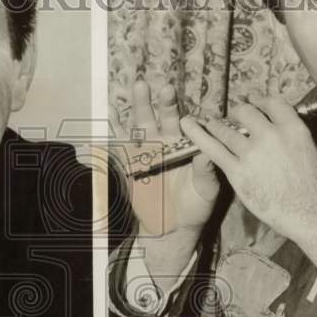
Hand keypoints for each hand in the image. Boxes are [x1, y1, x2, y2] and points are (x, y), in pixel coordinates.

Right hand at [110, 81, 219, 287]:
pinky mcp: (130, 164)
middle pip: (162, 117)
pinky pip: (121, 145)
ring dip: (140, 107)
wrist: (172, 229)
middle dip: (161, 102)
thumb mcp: (205, 190)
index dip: (181, 109)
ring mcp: (145, 153)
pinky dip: (114, 130)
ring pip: (141, 125)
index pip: (183, 123)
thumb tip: (206, 151)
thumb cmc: (194, 207)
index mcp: (184, 146)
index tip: (178, 96)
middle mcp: (165, 144)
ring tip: (140, 87)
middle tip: (164, 88)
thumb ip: (205, 171)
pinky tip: (110, 113)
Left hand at [182, 95, 316, 270]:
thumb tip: (280, 124)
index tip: (255, 105)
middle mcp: (271, 135)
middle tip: (234, 118)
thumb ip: (291, 133)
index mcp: (293, 127)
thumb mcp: (310, 149)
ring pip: (225, 129)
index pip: (272, 103)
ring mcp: (252, 153)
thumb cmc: (314, 186)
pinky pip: (212, 149)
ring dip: (216, 125)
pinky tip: (188, 127)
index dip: (261, 102)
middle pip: (246, 111)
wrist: (310, 213)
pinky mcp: (237, 171)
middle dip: (238, 113)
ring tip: (210, 124)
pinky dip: (198, 136)